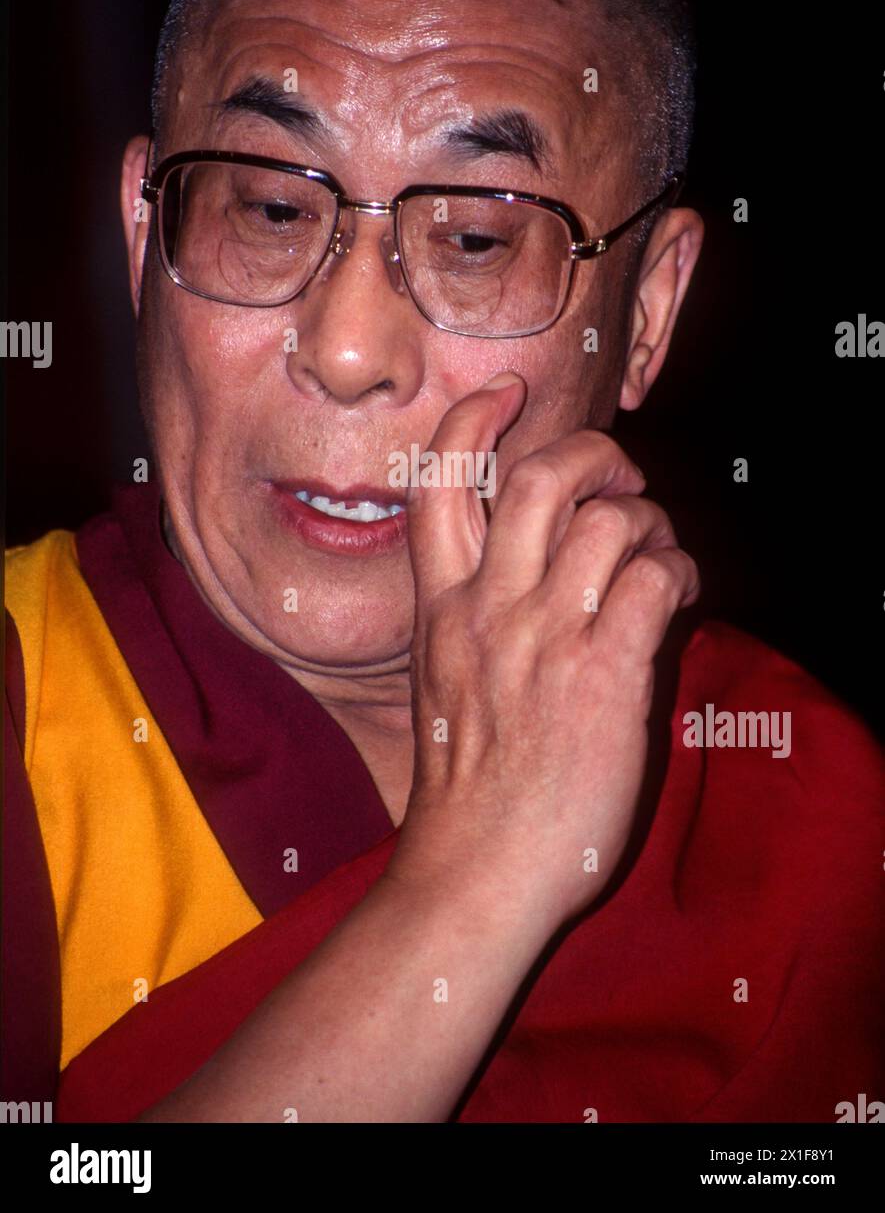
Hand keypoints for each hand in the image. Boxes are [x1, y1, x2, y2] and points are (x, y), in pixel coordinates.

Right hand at [388, 372, 699, 932]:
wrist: (475, 872)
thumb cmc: (463, 792)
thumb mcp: (442, 685)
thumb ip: (477, 621)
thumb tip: (542, 574)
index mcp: (440, 609)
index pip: (440, 485)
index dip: (473, 422)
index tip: (505, 393)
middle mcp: (488, 608)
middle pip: (540, 479)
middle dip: (593, 454)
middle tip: (617, 476)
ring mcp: (544, 637)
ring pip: (607, 519)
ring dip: (647, 519)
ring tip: (654, 549)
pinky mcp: (603, 672)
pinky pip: (653, 578)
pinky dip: (676, 568)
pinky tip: (675, 592)